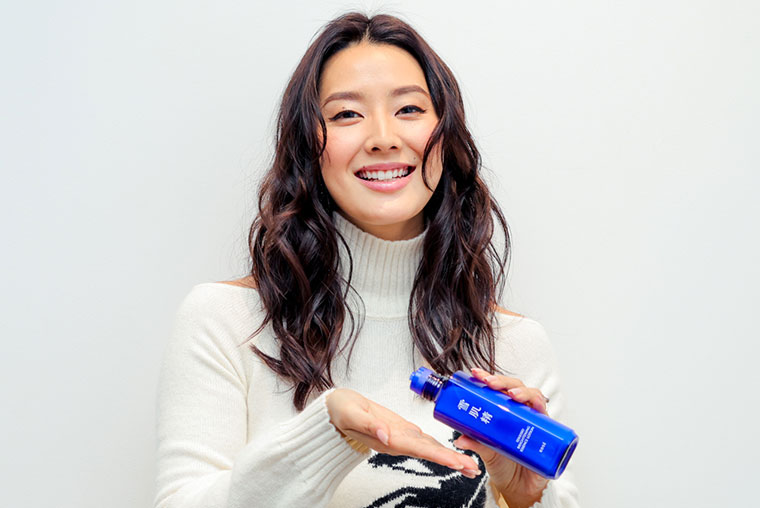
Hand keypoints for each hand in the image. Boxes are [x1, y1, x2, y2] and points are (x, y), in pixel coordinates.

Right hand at [325, 388, 480, 477]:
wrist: (334, 412)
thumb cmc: (341, 411)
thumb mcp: (352, 414)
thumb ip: (369, 425)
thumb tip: (385, 434)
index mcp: (389, 439)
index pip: (419, 449)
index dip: (439, 456)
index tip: (457, 463)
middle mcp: (398, 441)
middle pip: (430, 453)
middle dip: (452, 461)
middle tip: (474, 469)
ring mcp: (400, 437)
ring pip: (430, 449)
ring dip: (450, 457)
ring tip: (470, 466)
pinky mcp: (401, 430)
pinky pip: (424, 440)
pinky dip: (440, 447)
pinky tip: (451, 452)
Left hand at [452, 367, 549, 507]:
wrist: (519, 487)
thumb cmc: (504, 463)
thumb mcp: (486, 451)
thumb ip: (475, 443)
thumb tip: (459, 439)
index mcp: (503, 411)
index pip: (497, 388)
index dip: (488, 377)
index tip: (476, 373)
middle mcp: (519, 412)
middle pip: (514, 387)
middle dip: (503, 382)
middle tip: (490, 383)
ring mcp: (534, 420)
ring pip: (533, 396)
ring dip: (523, 392)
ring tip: (512, 395)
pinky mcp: (547, 433)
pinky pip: (548, 416)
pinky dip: (542, 407)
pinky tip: (537, 406)